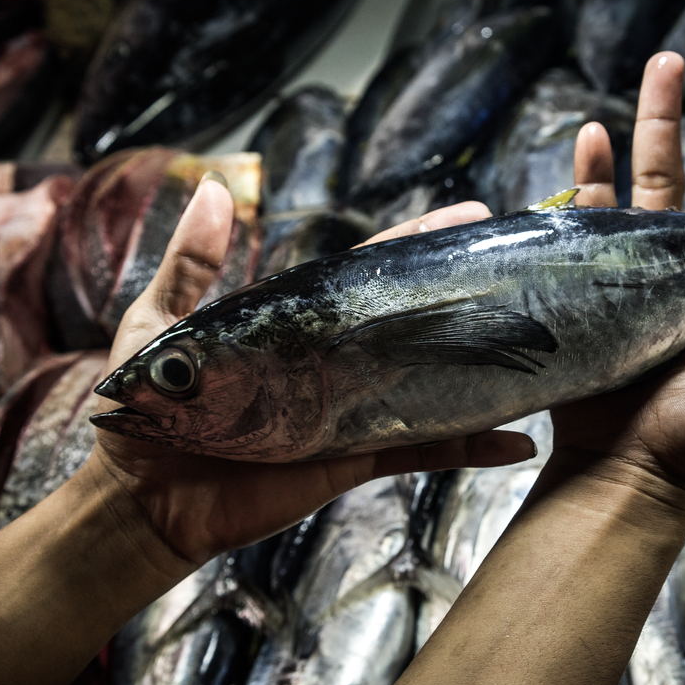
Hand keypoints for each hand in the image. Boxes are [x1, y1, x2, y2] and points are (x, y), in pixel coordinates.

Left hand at [89, 185, 533, 567]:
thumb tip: (213, 187)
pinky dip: (470, 447)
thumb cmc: (148, 406)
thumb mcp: (160, 322)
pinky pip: (423, 450)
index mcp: (297, 326)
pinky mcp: (357, 457)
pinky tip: (516, 440)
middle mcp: (336, 363)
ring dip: (483, 368)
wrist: (143, 498)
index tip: (468, 217)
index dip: (415, 245)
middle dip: (466, 294)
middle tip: (521, 264)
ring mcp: (352, 410)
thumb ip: (192, 263)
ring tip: (541, 346)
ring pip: (431, 383)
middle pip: (413, 322)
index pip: (366, 275)